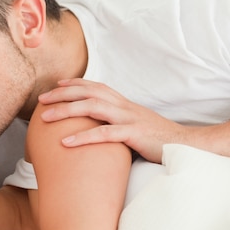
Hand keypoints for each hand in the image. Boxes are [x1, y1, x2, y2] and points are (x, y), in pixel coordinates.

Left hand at [38, 79, 184, 162]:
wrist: (188, 146)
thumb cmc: (160, 139)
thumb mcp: (137, 125)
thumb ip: (120, 121)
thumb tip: (102, 125)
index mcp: (125, 103)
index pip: (96, 87)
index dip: (75, 83)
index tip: (57, 85)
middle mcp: (124, 106)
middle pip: (88, 92)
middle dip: (62, 94)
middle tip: (42, 100)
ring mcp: (129, 119)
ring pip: (92, 108)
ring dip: (66, 111)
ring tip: (45, 118)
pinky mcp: (133, 134)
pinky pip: (104, 134)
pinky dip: (82, 137)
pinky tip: (65, 142)